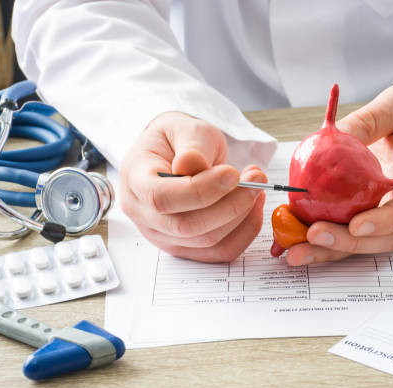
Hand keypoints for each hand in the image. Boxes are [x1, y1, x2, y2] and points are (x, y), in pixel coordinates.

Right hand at [119, 112, 266, 261]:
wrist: (176, 152)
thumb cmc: (179, 140)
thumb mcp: (186, 129)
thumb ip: (192, 147)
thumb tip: (190, 164)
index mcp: (135, 180)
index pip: (161, 198)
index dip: (201, 190)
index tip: (233, 173)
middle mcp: (143, 214)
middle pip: (187, 226)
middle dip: (230, 205)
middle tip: (257, 179)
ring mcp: (163, 235)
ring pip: (208, 241)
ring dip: (242, 216)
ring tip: (256, 186)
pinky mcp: (186, 247)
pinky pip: (220, 251)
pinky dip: (245, 231)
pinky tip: (253, 206)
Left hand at [285, 85, 392, 265]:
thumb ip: (372, 119)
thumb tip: (339, 133)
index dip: (384, 223)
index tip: (357, 225)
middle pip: (380, 240)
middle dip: (347, 243)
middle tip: (314, 235)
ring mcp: (381, 218)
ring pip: (358, 244)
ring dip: (326, 251)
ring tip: (295, 251)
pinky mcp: (360, 218)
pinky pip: (341, 232)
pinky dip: (316, 240)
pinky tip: (290, 238)